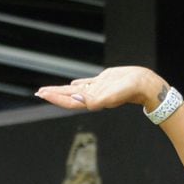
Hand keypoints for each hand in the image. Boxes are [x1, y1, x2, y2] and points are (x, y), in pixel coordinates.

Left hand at [35, 66, 165, 112]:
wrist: (144, 86)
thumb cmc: (130, 91)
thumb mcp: (111, 94)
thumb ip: (95, 99)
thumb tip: (77, 99)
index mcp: (93, 101)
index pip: (70, 101)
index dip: (55, 98)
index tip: (42, 94)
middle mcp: (93, 97)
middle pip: (69, 97)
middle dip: (54, 94)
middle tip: (39, 92)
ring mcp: (98, 90)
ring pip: (76, 91)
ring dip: (63, 90)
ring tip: (50, 89)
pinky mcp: (103, 82)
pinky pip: (86, 84)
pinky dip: (77, 85)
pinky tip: (72, 85)